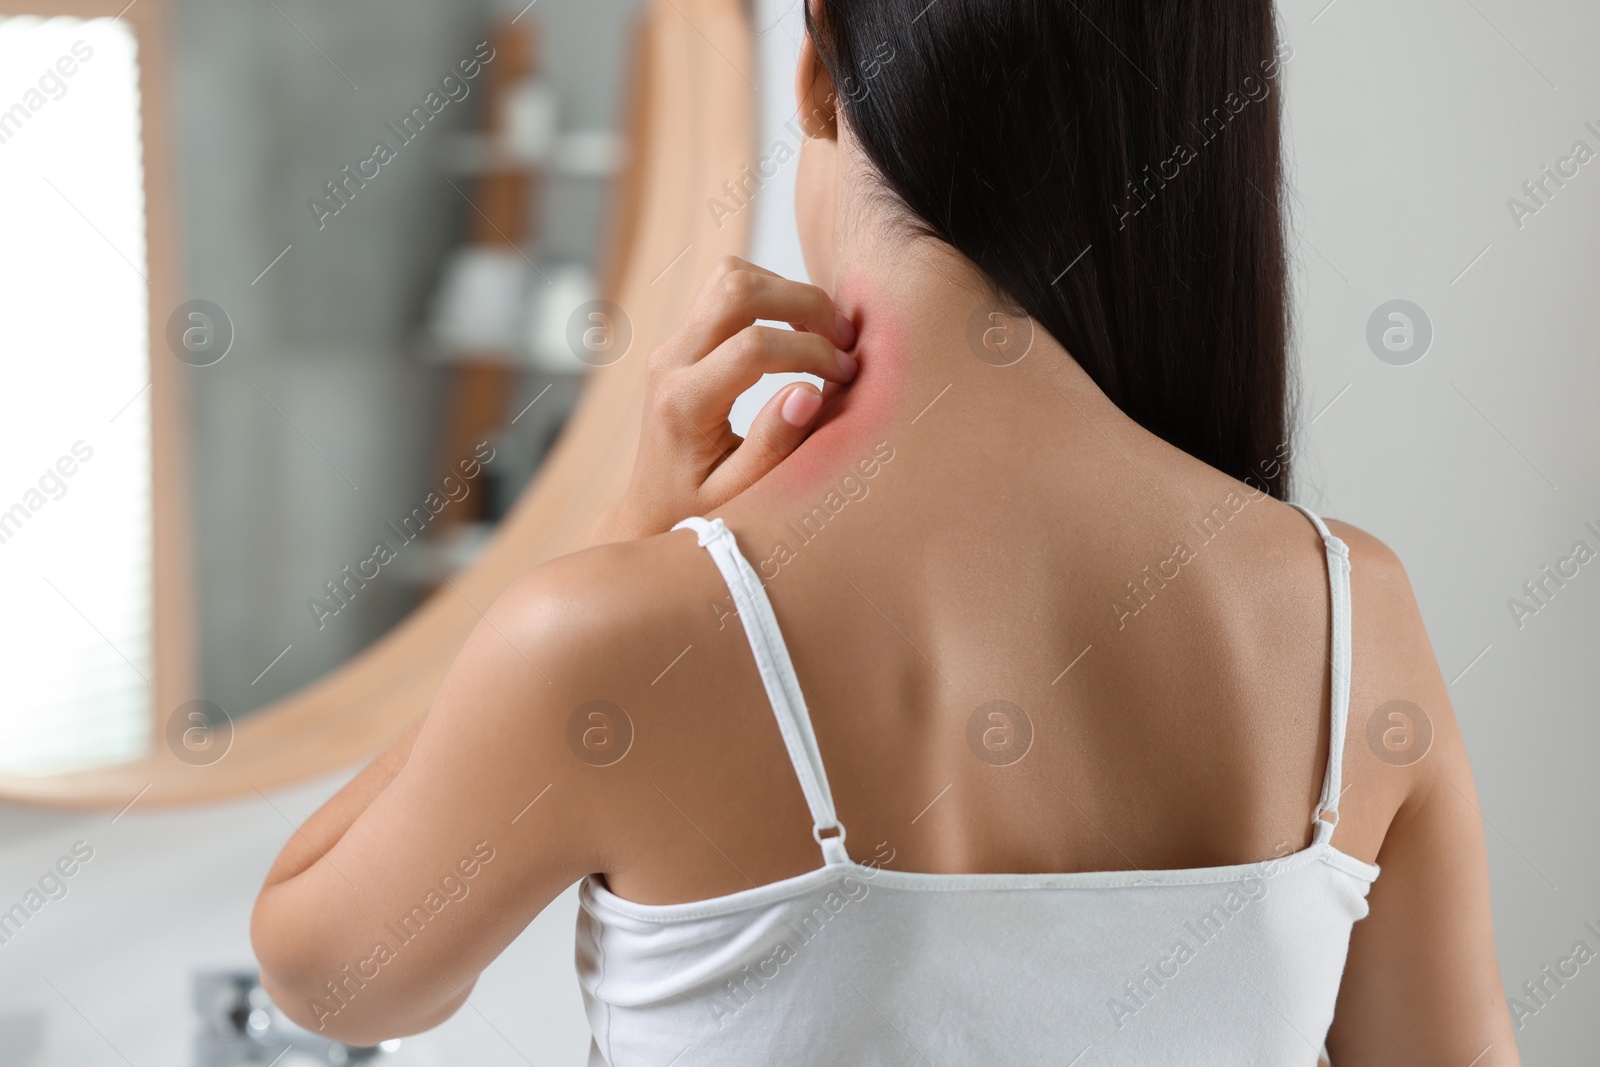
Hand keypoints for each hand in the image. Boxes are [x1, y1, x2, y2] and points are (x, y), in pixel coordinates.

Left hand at [585, 256, 858, 543]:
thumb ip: (774, 446)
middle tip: (843, 339)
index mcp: (683, 405)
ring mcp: (672, 346)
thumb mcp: (741, 495)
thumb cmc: (700, 513)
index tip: (845, 376)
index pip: (753, 348)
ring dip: (786, 292)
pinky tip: (798, 333)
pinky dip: (770, 296)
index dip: (811, 352)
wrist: (651, 511)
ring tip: (824, 333)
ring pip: (730, 276)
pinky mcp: (682, 340)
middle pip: (737, 289)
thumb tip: (809, 392)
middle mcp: (670, 364)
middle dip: (804, 303)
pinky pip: (726, 291)